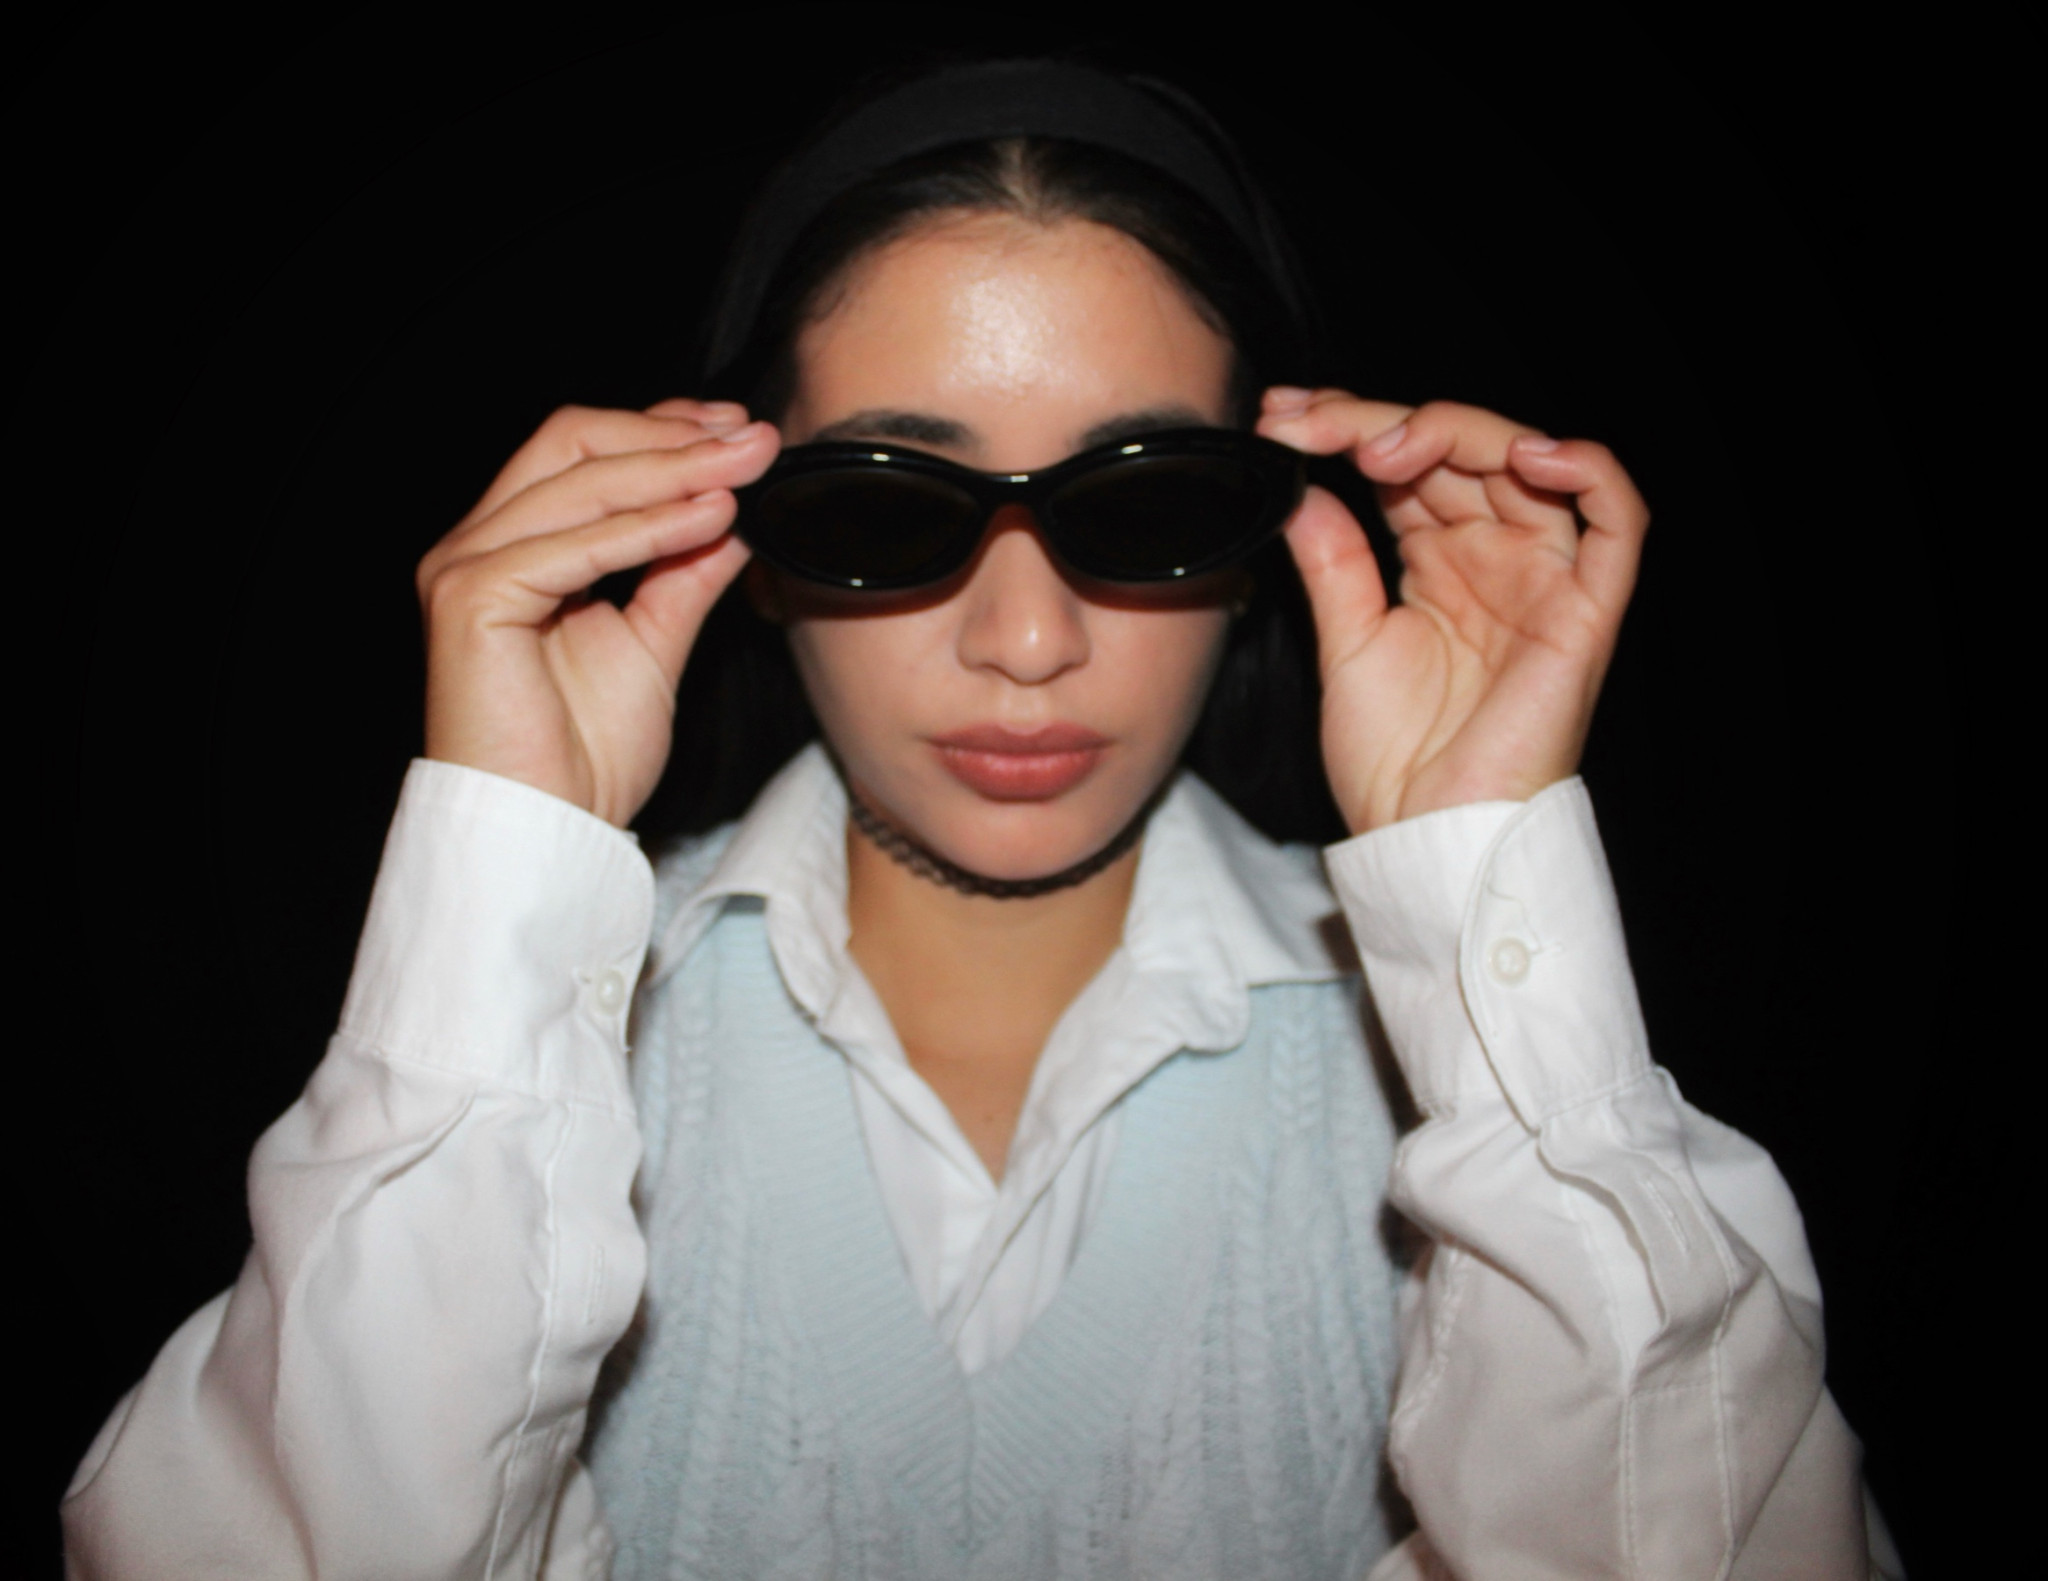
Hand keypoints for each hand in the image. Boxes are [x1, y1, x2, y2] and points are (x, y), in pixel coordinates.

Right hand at [418, 399, 777, 825]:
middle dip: (672, 435)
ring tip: (745, 469)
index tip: (738, 430)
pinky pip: (573, 546)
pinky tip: (709, 519)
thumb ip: (687, 573)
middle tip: (753, 439)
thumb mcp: (656, 643)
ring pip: (578, 481)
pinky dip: (647, 528)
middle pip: (572, 441)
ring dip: (674, 471)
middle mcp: (479, 544)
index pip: (583, 450)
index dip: (663, 429)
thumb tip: (736, 515)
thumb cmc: (586, 759)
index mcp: (513, 546)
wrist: (551, 833)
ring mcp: (467, 567)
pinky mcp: (473, 600)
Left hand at [1257, 389, 1647, 834]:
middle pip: (1458, 449)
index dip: (1348, 430)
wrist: (1424, 837)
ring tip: (1382, 445)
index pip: (1407, 464)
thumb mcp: (1344, 641)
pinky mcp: (1584, 612)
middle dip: (1378, 422)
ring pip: (1524, 462)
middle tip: (1308, 424)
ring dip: (1455, 430)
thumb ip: (1331, 559)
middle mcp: (1495, 558)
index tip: (1280, 422)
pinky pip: (1618, 522)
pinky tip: (1524, 454)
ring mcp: (1542, 579)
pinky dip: (1587, 471)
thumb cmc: (1392, 761)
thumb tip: (1298, 485)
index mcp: (1439, 562)